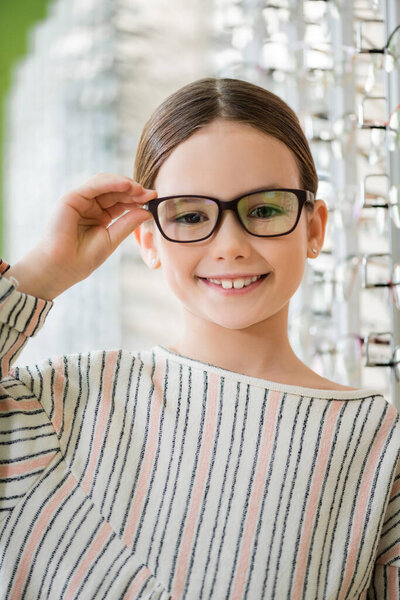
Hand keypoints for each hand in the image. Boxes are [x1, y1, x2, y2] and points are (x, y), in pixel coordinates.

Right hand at [5, 173, 156, 299]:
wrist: (62, 267)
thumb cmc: (83, 258)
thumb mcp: (112, 239)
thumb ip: (128, 223)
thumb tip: (147, 211)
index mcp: (101, 216)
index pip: (122, 202)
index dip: (138, 199)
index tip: (154, 198)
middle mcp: (90, 206)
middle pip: (116, 191)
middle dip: (134, 190)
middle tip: (151, 193)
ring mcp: (81, 200)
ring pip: (106, 184)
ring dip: (125, 184)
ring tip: (140, 189)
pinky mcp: (72, 198)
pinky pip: (94, 185)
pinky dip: (111, 183)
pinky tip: (126, 185)